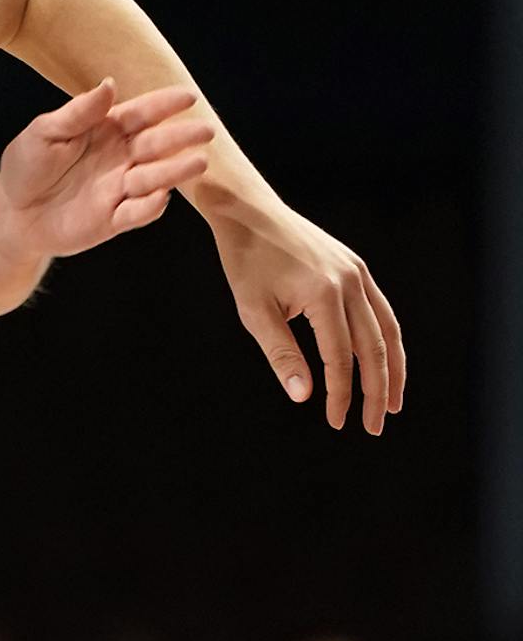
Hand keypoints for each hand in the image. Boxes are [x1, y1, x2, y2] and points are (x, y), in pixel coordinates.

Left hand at [0, 79, 213, 266]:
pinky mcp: (112, 220)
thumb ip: (77, 113)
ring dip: (175, 172)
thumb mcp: (44, 133)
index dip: (164, 106)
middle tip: (206, 131)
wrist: (12, 213)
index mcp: (107, 129)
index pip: (141, 114)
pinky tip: (160, 197)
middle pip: (156, 145)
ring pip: (153, 179)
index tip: (188, 97)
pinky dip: (149, 207)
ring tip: (198, 163)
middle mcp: (121, 157)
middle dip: (181, 138)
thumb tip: (109, 84)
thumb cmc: (26, 167)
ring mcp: (119, 189)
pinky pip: (136, 214)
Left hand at [204, 197, 405, 433]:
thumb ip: (281, 354)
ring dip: (392, 369)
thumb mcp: (255, 312)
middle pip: (375, 348)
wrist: (251, 214)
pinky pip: (381, 311)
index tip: (336, 422)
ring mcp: (359, 273)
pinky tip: (383, 364)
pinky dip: (385, 341)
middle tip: (376, 426)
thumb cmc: (246, 263)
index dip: (340, 394)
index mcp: (325, 295)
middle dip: (378, 391)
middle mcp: (352, 283)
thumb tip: (304, 396)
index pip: (340, 358)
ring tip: (394, 402)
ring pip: (387, 330)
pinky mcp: (357, 269)